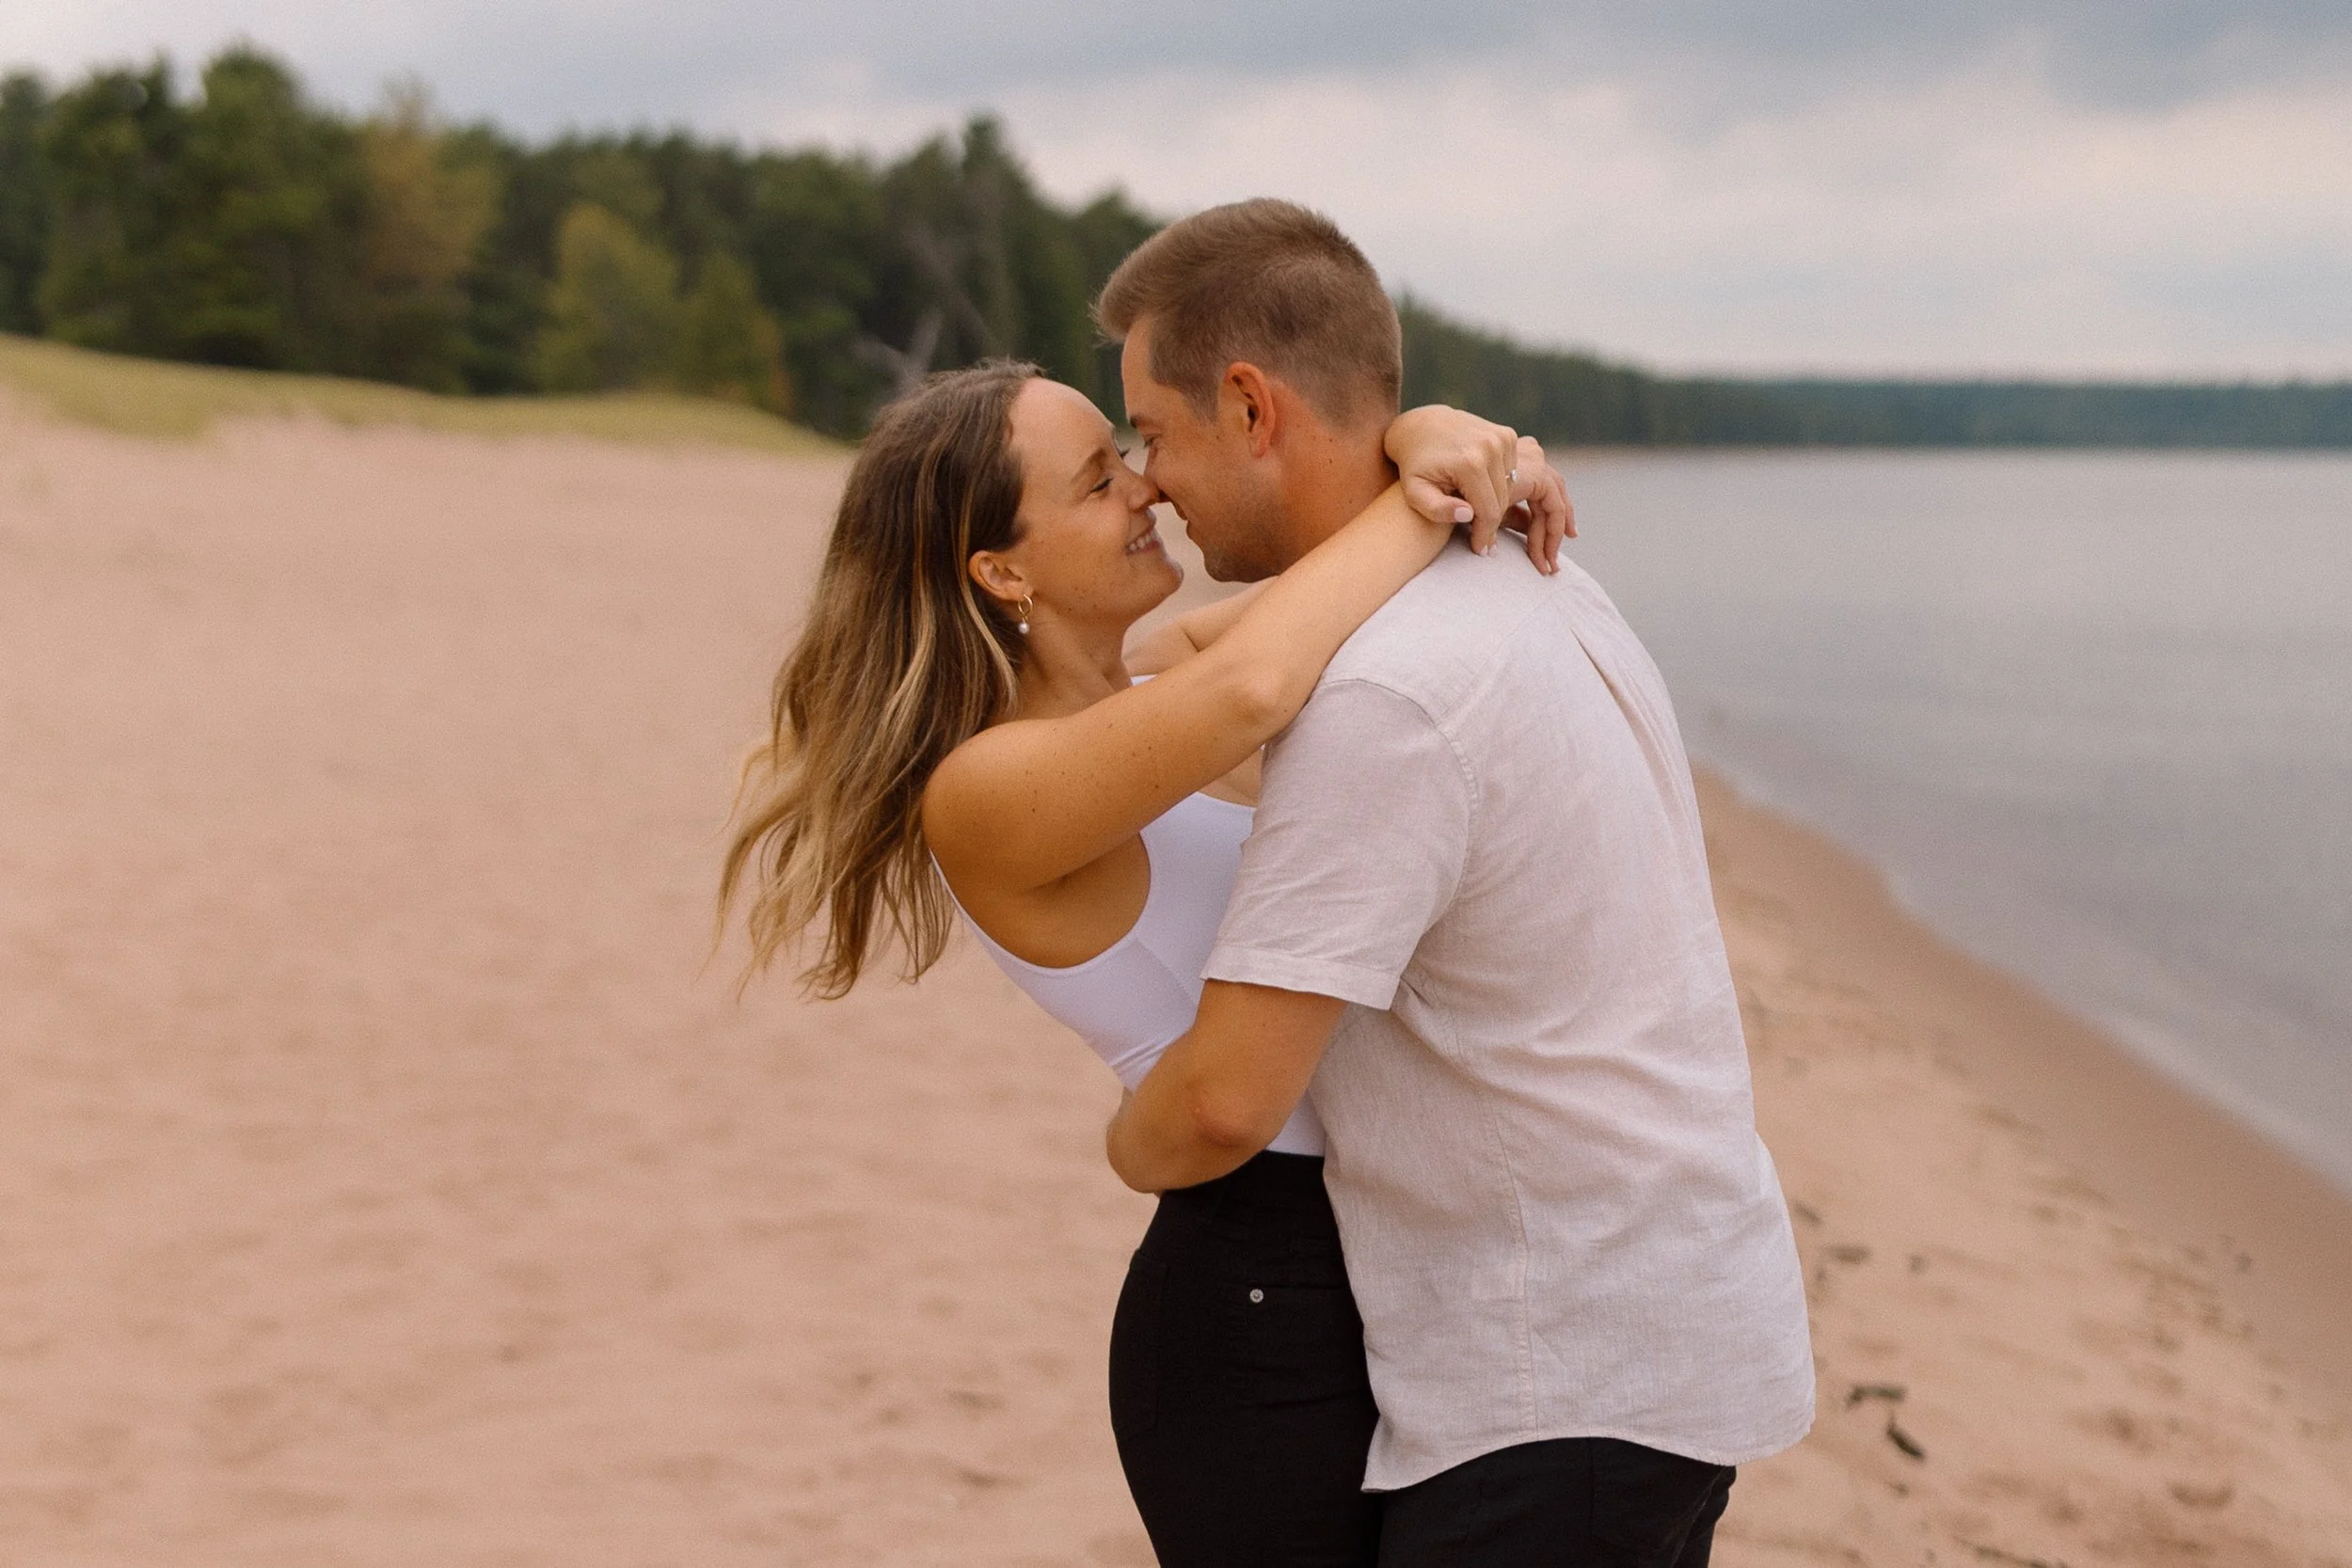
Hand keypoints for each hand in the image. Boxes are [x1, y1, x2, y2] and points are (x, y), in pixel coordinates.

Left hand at [1384, 407, 1575, 573]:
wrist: (1420, 426)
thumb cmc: (1414, 466)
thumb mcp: (1415, 493)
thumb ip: (1437, 510)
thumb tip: (1468, 515)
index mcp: (1470, 462)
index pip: (1489, 511)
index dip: (1485, 535)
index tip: (1479, 549)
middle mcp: (1491, 446)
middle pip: (1502, 501)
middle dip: (1491, 524)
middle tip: (1481, 540)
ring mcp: (1502, 437)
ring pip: (1510, 488)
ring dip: (1496, 504)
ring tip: (1478, 515)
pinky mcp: (1507, 435)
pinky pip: (1512, 472)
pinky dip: (1499, 485)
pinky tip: (1482, 491)